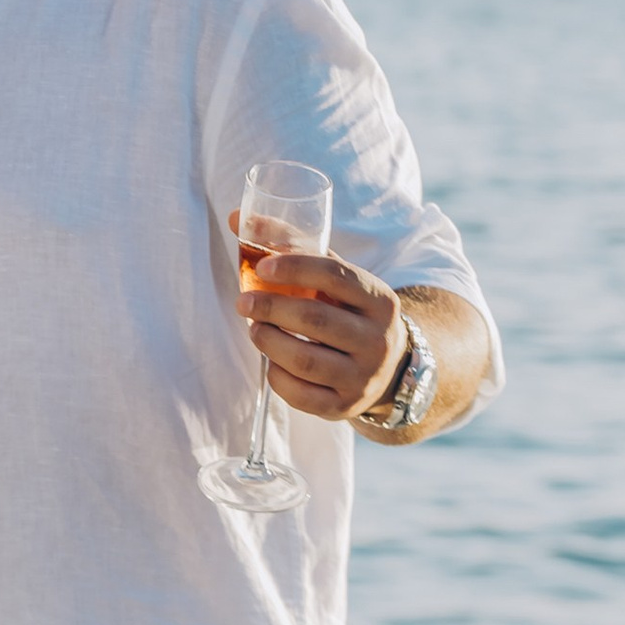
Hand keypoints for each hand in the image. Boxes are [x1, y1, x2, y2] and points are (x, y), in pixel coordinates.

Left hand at [230, 215, 405, 422]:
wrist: (388, 366)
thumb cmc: (349, 311)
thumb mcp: (336, 279)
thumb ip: (293, 246)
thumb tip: (236, 218)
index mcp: (380, 299)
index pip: (336, 276)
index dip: (295, 268)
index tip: (262, 266)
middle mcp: (378, 340)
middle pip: (316, 319)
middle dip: (271, 307)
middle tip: (243, 301)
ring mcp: (363, 377)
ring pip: (306, 361)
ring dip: (269, 341)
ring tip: (254, 328)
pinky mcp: (344, 407)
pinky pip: (301, 395)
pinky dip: (277, 375)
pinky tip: (270, 360)